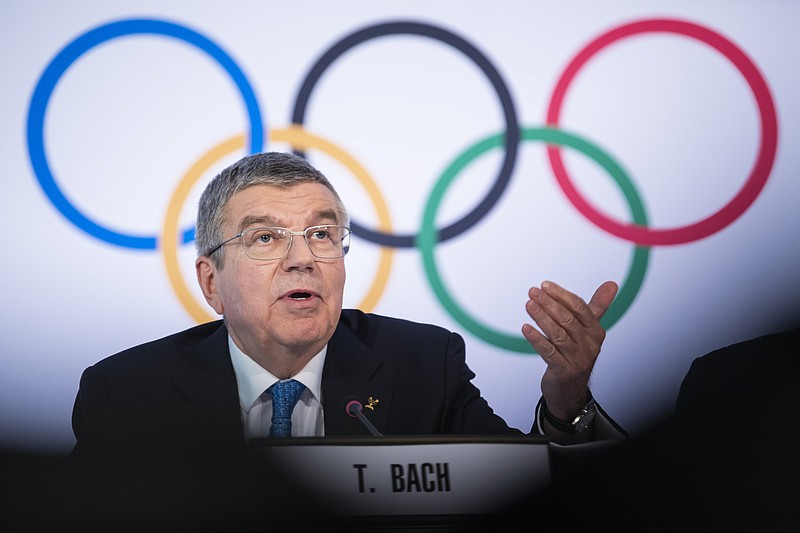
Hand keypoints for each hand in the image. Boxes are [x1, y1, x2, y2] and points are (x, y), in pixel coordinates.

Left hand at [522, 280, 617, 421]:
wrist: (571, 390)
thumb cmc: (578, 354)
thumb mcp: (589, 330)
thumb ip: (598, 306)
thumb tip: (612, 284)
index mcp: (596, 331)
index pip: (579, 308)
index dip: (562, 295)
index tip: (545, 285)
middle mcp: (589, 345)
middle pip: (567, 319)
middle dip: (548, 303)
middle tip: (533, 292)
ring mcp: (577, 358)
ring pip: (557, 334)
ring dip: (541, 317)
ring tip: (529, 305)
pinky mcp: (564, 370)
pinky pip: (548, 351)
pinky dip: (536, 339)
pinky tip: (526, 329)